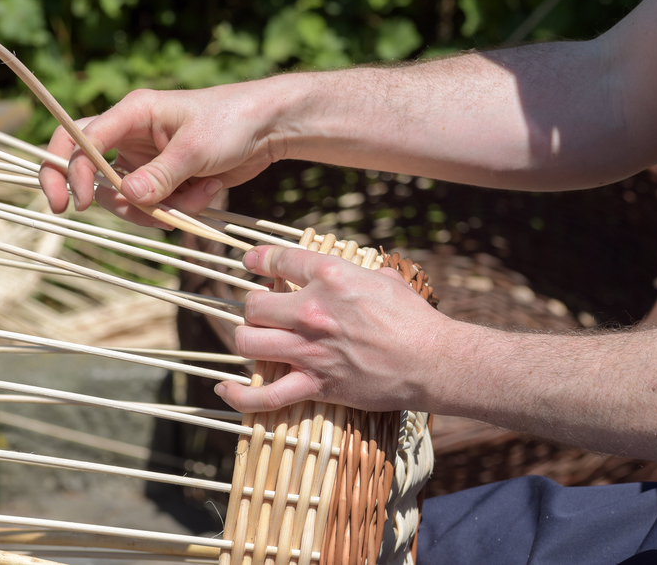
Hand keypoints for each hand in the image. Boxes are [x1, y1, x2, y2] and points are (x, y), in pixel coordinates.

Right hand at [38, 81, 291, 225]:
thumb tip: (127, 197)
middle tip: (144, 215)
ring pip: (127, 199)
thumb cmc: (232, 121)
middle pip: (95, 174)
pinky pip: (156, 206)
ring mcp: (147, 161)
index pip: (81, 140)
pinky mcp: (165, 180)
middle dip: (117, 201)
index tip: (76, 203)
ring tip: (195, 198)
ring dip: (158, 209)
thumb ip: (160, 175)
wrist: (269, 129)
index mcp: (132, 114)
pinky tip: (208, 191)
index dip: (69, 171)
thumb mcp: (196, 147)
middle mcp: (132, 136)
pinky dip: (179, 208)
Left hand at [216, 245, 455, 413]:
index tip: (251, 262)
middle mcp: (312, 310)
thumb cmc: (414, 318)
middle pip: (254, 304)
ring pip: (248, 341)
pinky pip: (264, 396)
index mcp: (330, 277)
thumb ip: (355, 272)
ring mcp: (309, 350)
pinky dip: (239, 396)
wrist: (433, 361)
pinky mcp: (315, 384)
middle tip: (264, 310)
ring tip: (256, 338)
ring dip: (247, 338)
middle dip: (255, 306)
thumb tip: (345, 271)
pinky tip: (223, 390)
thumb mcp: (384, 279)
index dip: (259, 259)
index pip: (278, 260)